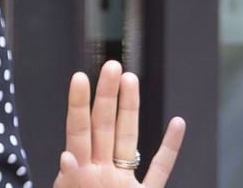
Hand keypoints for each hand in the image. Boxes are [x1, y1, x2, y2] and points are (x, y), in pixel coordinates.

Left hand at [52, 60, 185, 187]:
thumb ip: (69, 179)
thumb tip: (66, 158)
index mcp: (79, 176)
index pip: (79, 132)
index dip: (79, 104)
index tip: (79, 77)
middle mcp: (101, 174)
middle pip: (103, 126)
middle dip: (107, 94)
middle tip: (111, 66)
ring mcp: (124, 184)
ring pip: (129, 139)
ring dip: (130, 109)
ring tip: (131, 79)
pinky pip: (160, 169)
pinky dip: (170, 148)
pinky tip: (176, 124)